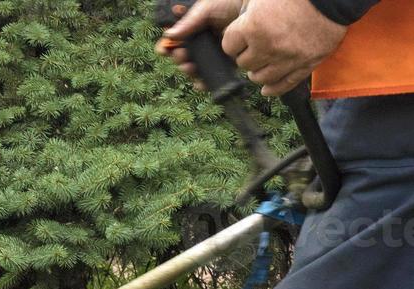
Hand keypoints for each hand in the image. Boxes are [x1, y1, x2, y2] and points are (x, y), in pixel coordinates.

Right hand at [156, 0, 246, 85]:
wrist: (255, 6)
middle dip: (178, 59)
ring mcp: (214, 52)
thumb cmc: (230, 0)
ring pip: (195, 68)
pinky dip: (205, 82)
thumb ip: (188, 21)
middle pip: (183, 56)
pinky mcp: (227, 62)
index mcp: (194, 26)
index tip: (164, 50)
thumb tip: (168, 35)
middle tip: (182, 56)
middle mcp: (202, 40)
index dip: (167, 46)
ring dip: (189, 71)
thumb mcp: (207, 7)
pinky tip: (201, 82)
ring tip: (190, 67)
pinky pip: (213, 75)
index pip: (175, 39)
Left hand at [159, 0, 348, 96]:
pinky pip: (280, 87)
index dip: (235, 38)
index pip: (229, 45)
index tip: (244, 30)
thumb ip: (202, 14)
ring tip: (268, 54)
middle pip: (243, 64)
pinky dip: (272, 87)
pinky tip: (269, 80)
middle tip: (257, 41)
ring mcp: (289, 59)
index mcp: (252, 27)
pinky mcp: (305, 66)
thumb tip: (170, 35)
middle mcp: (269, 46)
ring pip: (259, 78)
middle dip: (246, 54)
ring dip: (259, 69)